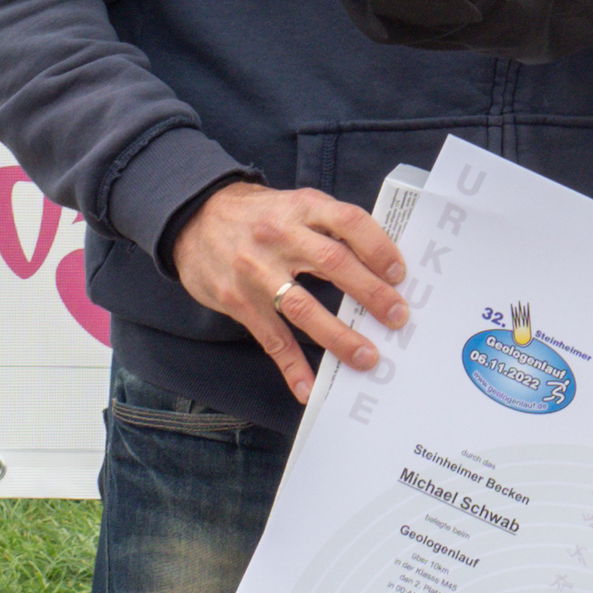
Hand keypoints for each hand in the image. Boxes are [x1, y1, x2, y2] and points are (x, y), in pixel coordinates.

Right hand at [171, 181, 410, 403]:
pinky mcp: (238, 301)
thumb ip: (330, 225)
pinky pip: (271, 338)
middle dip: (371, 293)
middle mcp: (281, 236)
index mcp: (302, 207)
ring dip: (339, 336)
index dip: (378, 247)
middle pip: (333, 264)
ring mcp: (257, 271)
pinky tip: (308, 388)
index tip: (399, 273)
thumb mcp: (295, 204)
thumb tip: (380, 261)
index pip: (349, 222)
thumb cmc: (259, 214)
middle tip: (398, 317)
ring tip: (366, 357)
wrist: (193, 218)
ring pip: (303, 307)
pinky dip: (291, 366)